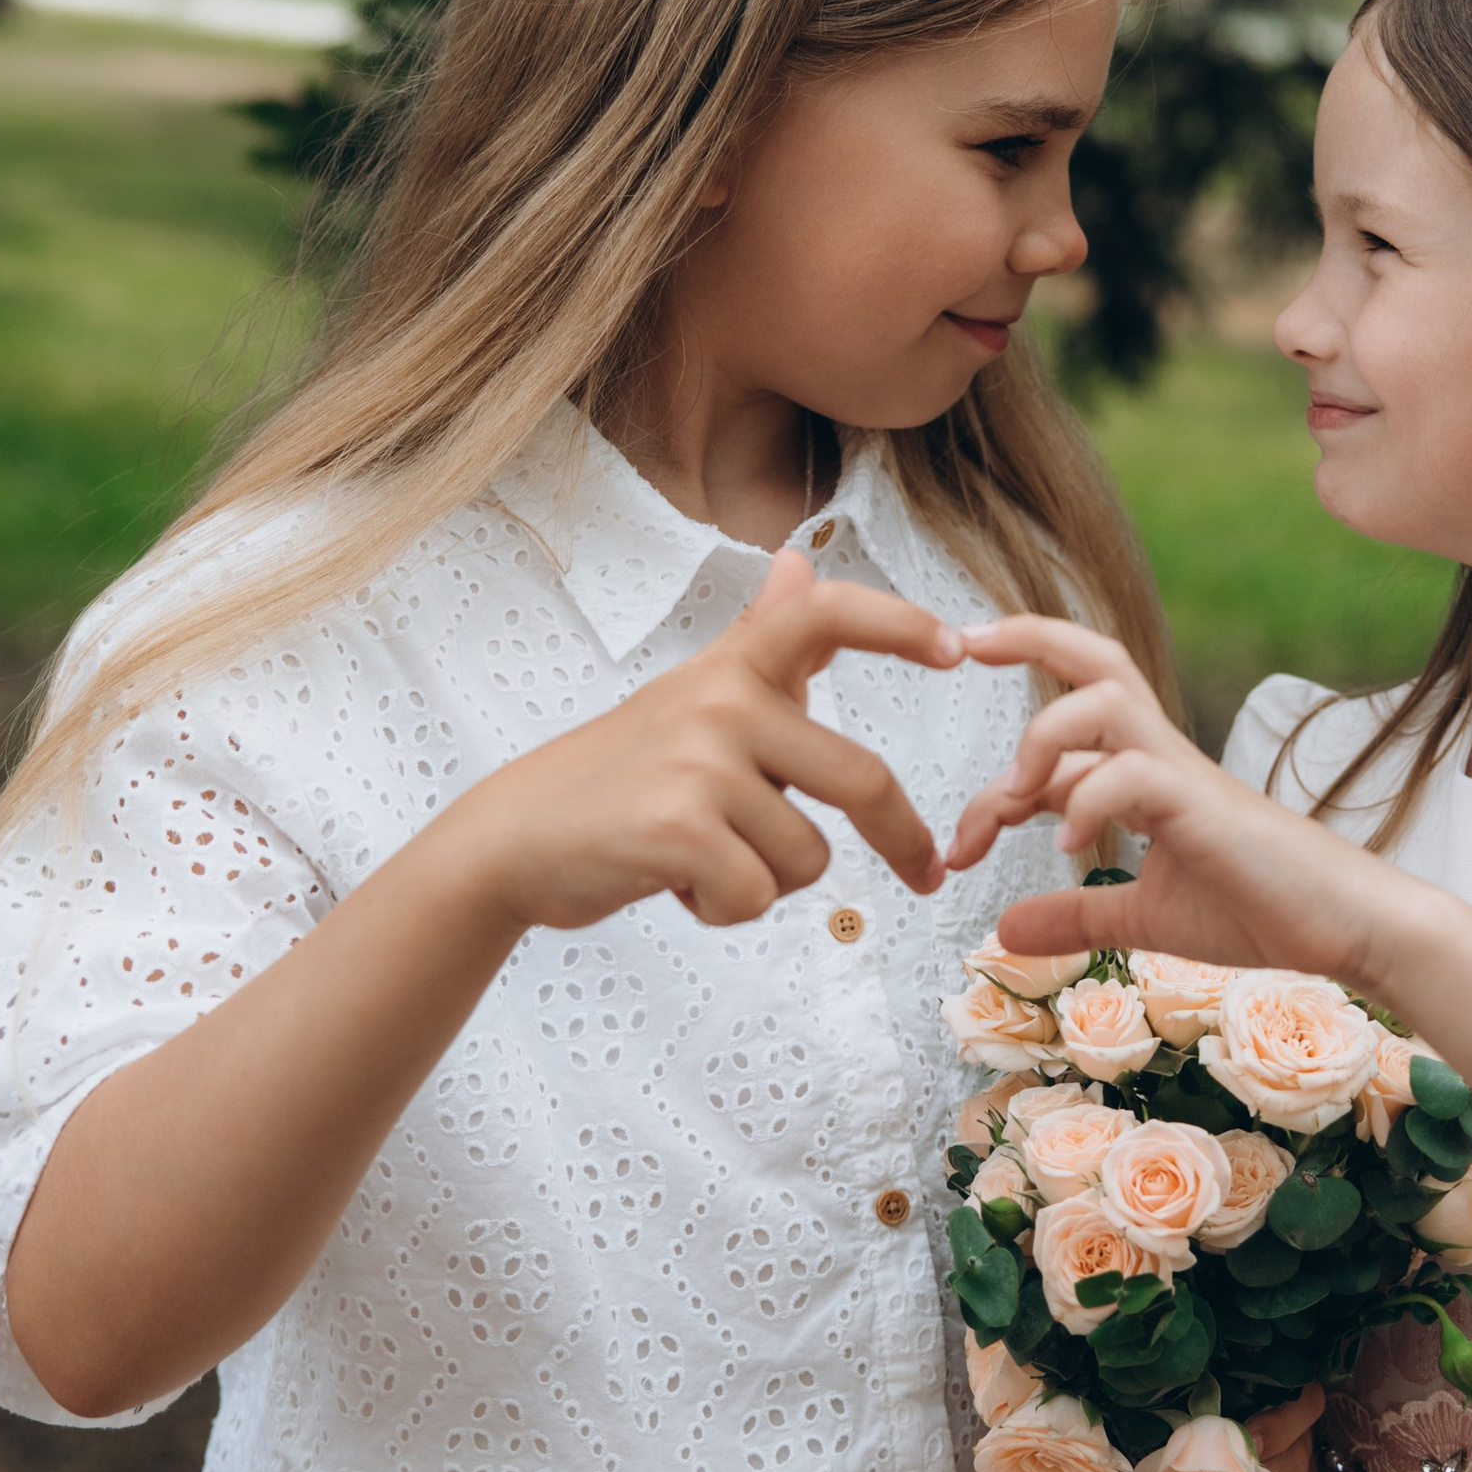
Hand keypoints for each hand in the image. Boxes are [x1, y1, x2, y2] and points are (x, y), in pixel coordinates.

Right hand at [439, 546, 962, 935]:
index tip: (959, 650)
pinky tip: (676, 884)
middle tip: (928, 874)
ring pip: (808, 857)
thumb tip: (798, 562)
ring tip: (700, 857)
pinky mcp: (679, 830)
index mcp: (731, 668)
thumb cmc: (614, 775)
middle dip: (903, 839)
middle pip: (861, 779)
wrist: (511, 839)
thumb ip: (758, 639)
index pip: (825, 616)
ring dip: (766, 880)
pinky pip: (759, 895)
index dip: (898, 626)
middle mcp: (721, 702)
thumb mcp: (689, 695)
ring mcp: (700, 764)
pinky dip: (726, 910)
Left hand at [950, 613, 1413, 986]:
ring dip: (1042, 734)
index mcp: (1145, 775)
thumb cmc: (1260, 911)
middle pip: (1092, 655)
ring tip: (1016, 799)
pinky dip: (1086, 800)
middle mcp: (1159, 755)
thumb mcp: (1144, 919)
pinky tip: (1068, 849)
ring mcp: (1183, 771)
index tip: (958, 850)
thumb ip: (1078, 914)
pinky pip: (1133, 769)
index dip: (995, 791)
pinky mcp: (1203, 801)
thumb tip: (1003, 931)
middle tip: (959, 642)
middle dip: (1024, 637)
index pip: (1057, 746)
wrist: (1346, 927)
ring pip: (1104, 693)